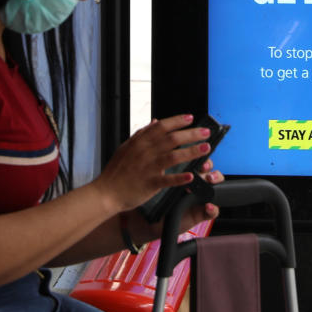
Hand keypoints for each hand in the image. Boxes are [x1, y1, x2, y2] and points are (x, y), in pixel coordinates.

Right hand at [93, 114, 213, 214]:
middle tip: (206, 132)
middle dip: (191, 134)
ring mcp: (147, 168)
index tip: (190, 118)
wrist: (106, 192)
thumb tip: (154, 122)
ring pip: (173, 156)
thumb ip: (141, 134)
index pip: (161, 126)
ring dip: (191, 152)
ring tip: (206, 148)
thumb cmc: (116, 171)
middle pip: (172, 139)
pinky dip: (179, 177)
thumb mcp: (126, 147)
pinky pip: (166, 179)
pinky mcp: (149, 183)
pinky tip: (191, 175)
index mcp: (140, 142)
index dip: (177, 121)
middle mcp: (145, 152)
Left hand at [139, 157, 224, 238]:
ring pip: (217, 190)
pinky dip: (213, 208)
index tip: (202, 162)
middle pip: (212, 175)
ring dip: (216, 187)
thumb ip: (170, 172)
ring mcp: (201, 200)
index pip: (202, 165)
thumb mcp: (165, 184)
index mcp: (190, 177)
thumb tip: (172, 157)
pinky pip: (213, 211)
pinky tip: (208, 206)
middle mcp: (197, 187)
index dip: (205, 162)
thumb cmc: (158, 200)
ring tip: (209, 185)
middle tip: (208, 175)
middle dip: (213, 173)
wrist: (154, 221)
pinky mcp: (202, 214)